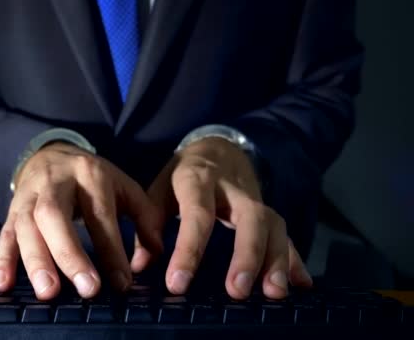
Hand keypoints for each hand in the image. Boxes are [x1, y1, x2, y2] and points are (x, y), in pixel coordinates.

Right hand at [0, 142, 163, 299]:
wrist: (51, 153)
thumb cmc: (92, 178)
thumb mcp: (123, 186)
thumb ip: (144, 218)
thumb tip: (154, 257)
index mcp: (89, 174)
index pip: (99, 214)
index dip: (111, 250)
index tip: (121, 283)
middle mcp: (55, 182)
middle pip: (55, 215)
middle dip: (70, 254)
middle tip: (86, 289)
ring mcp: (30, 195)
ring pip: (27, 226)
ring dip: (36, 260)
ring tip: (48, 292)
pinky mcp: (12, 209)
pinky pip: (4, 233)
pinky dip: (2, 260)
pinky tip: (4, 284)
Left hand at [132, 137, 312, 299]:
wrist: (217, 147)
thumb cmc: (183, 174)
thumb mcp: (159, 188)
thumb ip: (148, 224)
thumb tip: (138, 265)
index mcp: (197, 179)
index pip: (196, 215)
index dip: (188, 250)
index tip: (178, 283)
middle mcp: (233, 188)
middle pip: (250, 217)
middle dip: (247, 255)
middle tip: (237, 291)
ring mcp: (255, 199)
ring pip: (274, 225)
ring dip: (278, 260)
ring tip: (274, 293)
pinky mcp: (269, 211)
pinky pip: (286, 234)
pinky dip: (295, 259)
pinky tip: (301, 284)